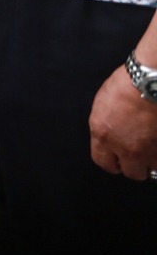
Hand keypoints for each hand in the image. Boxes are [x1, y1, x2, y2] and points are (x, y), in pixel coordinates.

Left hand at [90, 62, 156, 178]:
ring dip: (153, 162)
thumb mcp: (103, 105)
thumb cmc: (126, 85)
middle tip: (140, 159)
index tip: (118, 161)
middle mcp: (124, 147)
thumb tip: (110, 136)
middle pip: (131, 172)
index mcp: (102, 134)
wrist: (150, 82)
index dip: (112, 162)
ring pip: (152, 169)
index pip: (103, 162)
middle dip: (136, 167)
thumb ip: (106, 126)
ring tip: (153, 151)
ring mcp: (147, 149)